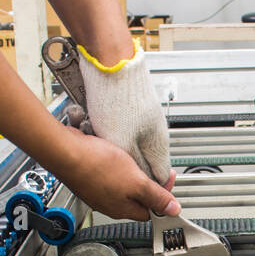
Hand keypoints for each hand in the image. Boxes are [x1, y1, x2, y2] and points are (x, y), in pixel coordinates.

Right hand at [54, 129, 178, 221]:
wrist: (66, 151)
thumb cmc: (96, 167)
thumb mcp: (136, 182)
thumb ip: (156, 197)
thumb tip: (173, 211)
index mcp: (122, 209)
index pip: (151, 210)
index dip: (162, 196)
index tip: (166, 180)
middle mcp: (109, 203)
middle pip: (137, 197)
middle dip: (147, 182)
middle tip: (151, 167)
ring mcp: (98, 190)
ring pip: (124, 185)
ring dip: (132, 172)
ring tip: (134, 159)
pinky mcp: (90, 177)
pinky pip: (110, 174)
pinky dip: (117, 165)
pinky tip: (117, 156)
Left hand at [77, 43, 171, 183]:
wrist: (107, 64)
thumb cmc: (115, 99)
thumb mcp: (122, 145)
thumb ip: (137, 170)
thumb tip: (147, 189)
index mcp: (158, 144)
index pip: (160, 178)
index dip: (147, 189)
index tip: (133, 191)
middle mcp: (155, 131)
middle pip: (142, 162)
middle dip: (123, 165)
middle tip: (107, 164)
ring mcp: (143, 119)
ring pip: (127, 146)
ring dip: (110, 147)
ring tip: (97, 140)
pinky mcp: (129, 109)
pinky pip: (118, 130)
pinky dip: (105, 132)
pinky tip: (94, 125)